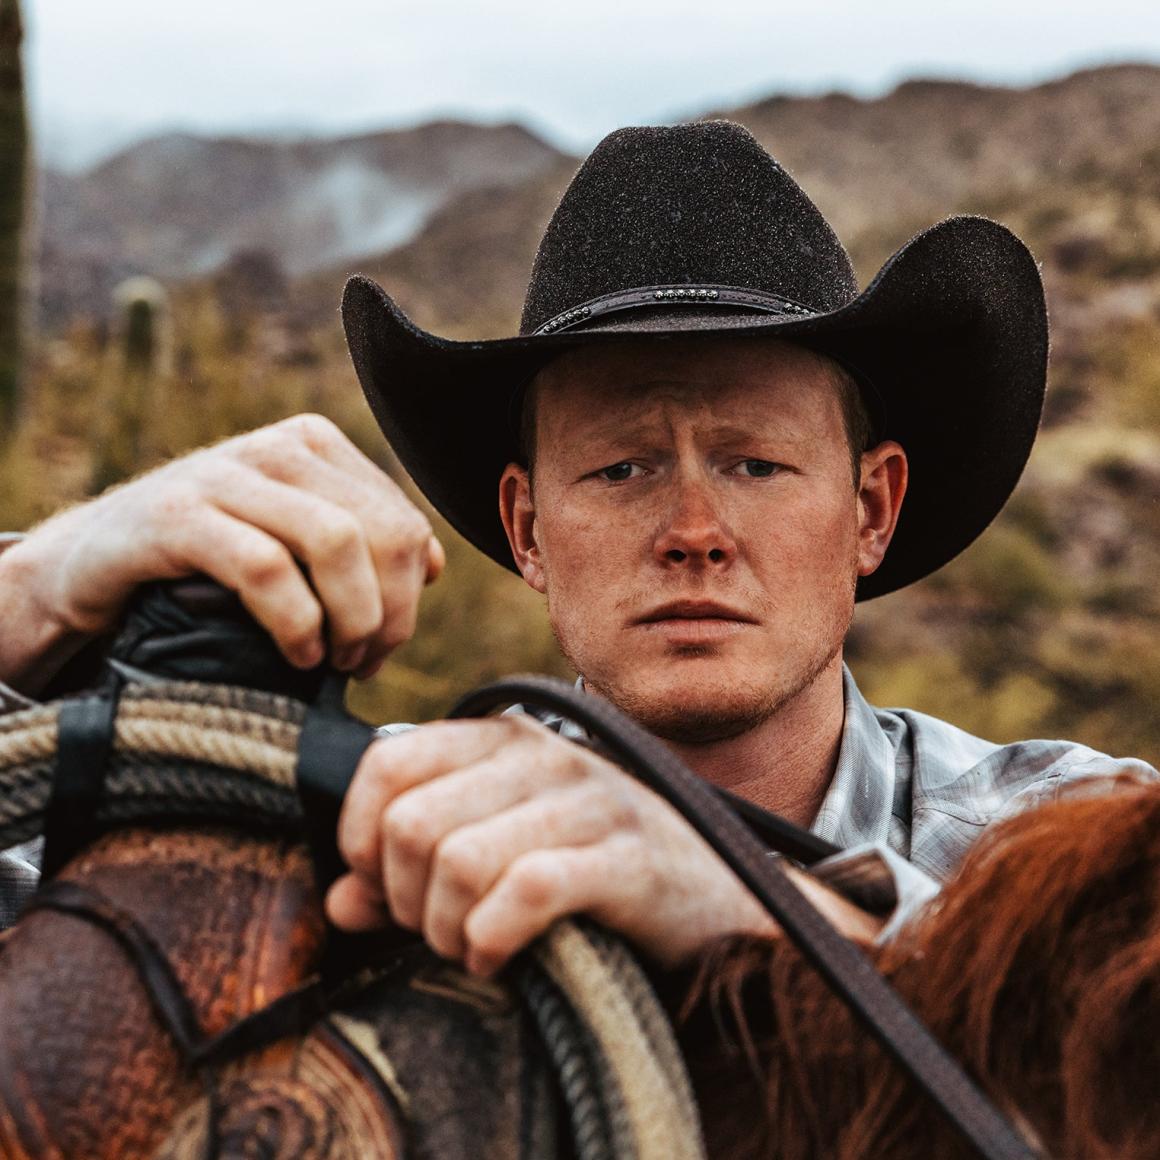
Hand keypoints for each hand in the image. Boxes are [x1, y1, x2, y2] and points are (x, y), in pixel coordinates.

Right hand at [0, 414, 443, 692]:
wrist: (93, 560)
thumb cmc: (208, 562)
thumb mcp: (291, 540)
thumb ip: (362, 544)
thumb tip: (436, 565)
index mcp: (316, 446)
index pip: (405, 523)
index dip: (409, 598)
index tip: (383, 648)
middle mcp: (277, 448)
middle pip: (383, 534)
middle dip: (389, 615)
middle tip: (362, 664)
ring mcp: (225, 475)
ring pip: (336, 543)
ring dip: (351, 620)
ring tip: (334, 662)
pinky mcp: (177, 516)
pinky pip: (267, 567)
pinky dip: (297, 623)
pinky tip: (297, 655)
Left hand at [326, 714, 876, 974]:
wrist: (721, 896)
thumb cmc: (595, 870)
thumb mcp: (500, 850)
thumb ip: (414, 868)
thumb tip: (341, 900)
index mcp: (505, 739)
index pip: (388, 763)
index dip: (361, 837)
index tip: (384, 886)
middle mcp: (543, 754)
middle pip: (412, 823)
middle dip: (405, 898)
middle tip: (435, 928)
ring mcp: (589, 800)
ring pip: (458, 859)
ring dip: (446, 928)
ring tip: (469, 944)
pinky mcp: (627, 857)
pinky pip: (524, 891)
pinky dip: (491, 938)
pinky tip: (499, 956)